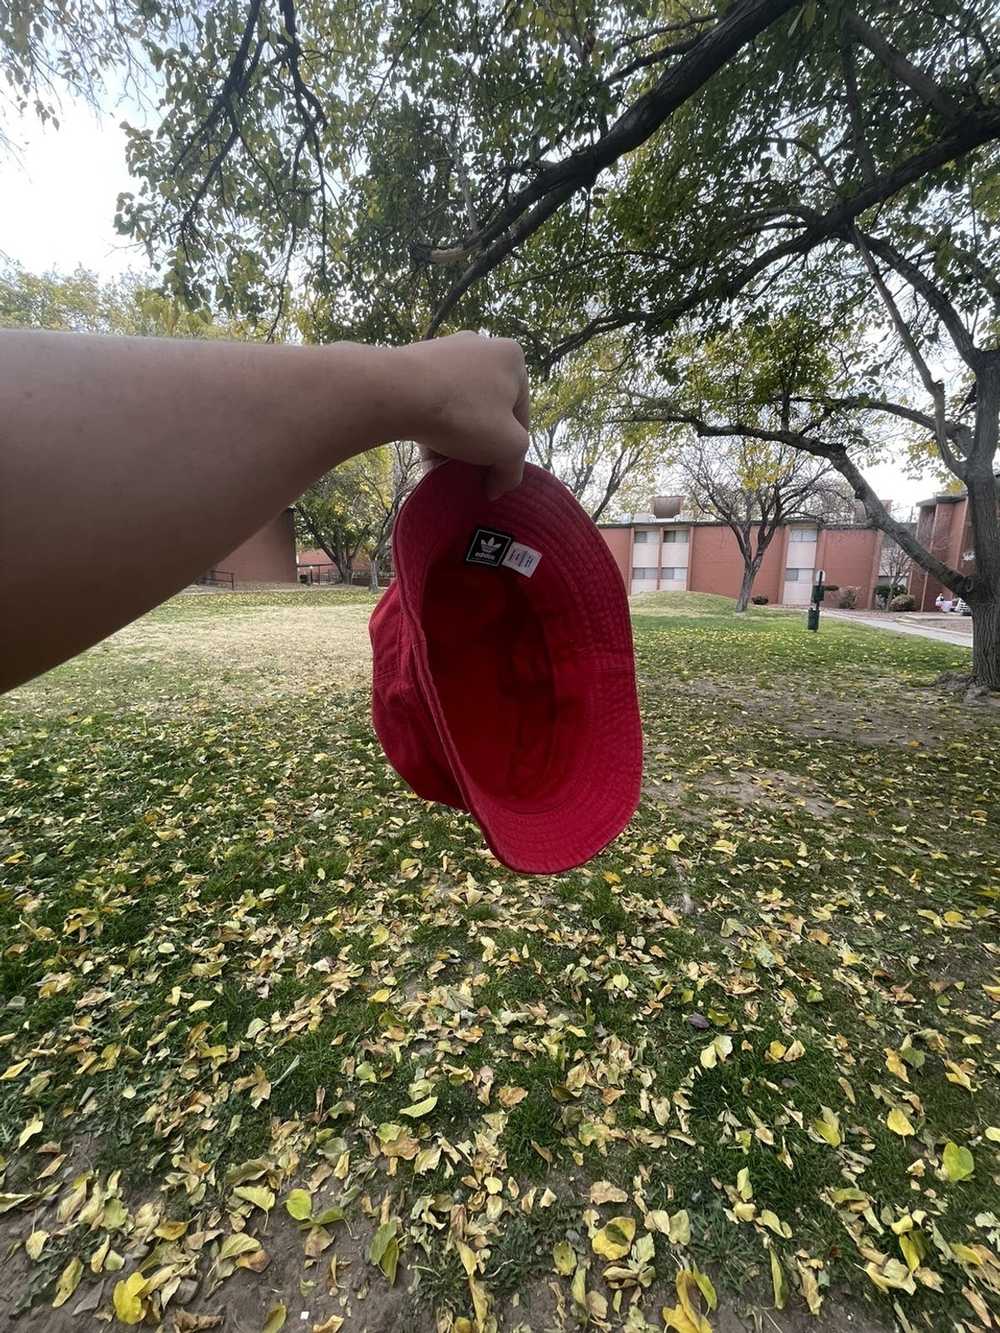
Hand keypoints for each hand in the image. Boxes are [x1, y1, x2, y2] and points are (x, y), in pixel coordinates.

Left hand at [389, 332, 529, 498]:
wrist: (397, 393)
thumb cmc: (464, 415)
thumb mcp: (508, 447)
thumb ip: (513, 468)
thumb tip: (499, 486)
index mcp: (512, 357)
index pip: (520, 416)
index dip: (509, 453)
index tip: (493, 478)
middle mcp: (482, 346)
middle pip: (488, 410)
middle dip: (479, 444)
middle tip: (467, 471)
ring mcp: (446, 350)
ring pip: (459, 406)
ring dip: (454, 438)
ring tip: (442, 465)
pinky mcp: (415, 359)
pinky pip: (433, 399)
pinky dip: (433, 424)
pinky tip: (425, 450)